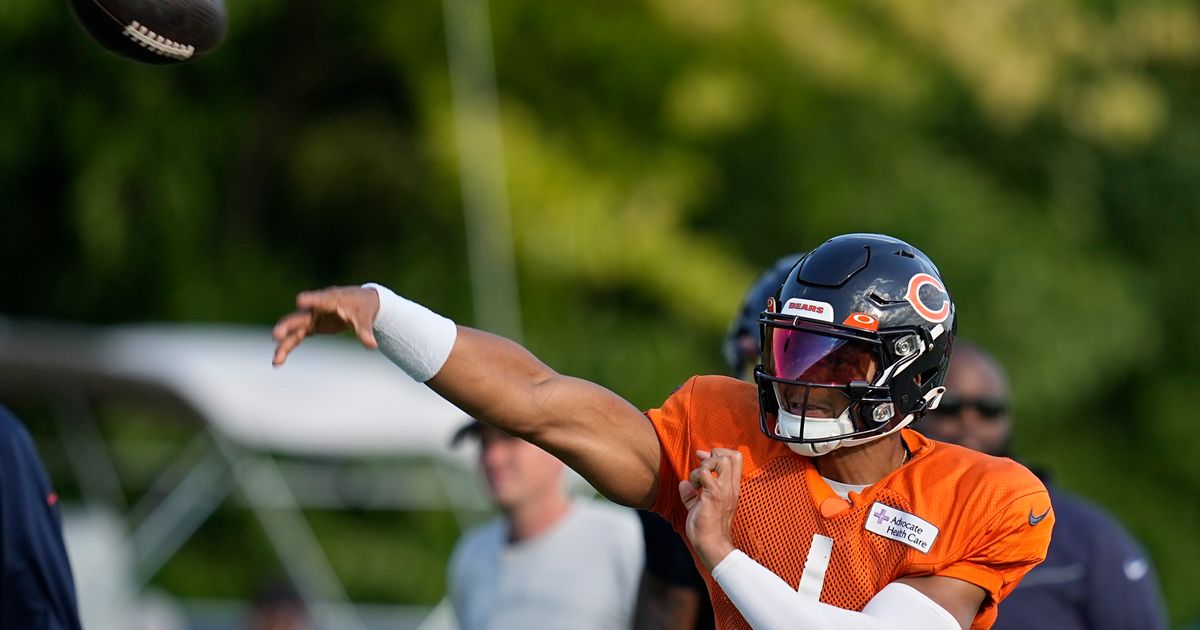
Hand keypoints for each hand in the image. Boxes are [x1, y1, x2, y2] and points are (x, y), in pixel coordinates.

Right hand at [272, 286, 380, 365]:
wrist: (360, 303)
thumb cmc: (362, 307)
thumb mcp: (365, 319)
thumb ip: (365, 331)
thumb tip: (372, 346)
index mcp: (331, 300)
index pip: (320, 300)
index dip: (311, 300)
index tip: (300, 301)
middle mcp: (316, 308)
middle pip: (299, 317)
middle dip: (288, 326)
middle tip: (277, 335)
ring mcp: (311, 318)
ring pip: (294, 330)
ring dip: (284, 344)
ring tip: (276, 360)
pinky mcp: (311, 326)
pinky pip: (297, 338)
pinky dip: (287, 348)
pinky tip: (277, 363)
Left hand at [678, 447, 742, 570]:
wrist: (712, 545)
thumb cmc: (709, 530)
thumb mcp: (701, 507)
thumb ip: (693, 494)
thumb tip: (683, 484)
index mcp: (732, 489)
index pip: (736, 460)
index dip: (720, 453)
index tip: (703, 457)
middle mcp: (731, 487)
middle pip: (733, 456)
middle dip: (714, 454)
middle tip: (703, 467)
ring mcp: (724, 490)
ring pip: (721, 460)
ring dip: (705, 465)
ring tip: (698, 480)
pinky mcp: (713, 495)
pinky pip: (704, 473)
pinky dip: (695, 476)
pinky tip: (693, 488)